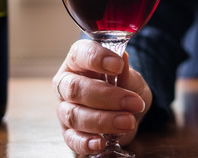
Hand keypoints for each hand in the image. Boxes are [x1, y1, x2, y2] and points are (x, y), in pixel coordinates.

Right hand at [53, 40, 152, 155]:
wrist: (126, 111)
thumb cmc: (124, 86)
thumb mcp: (131, 77)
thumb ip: (126, 72)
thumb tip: (123, 57)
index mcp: (77, 61)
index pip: (80, 54)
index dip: (97, 59)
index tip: (118, 65)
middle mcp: (66, 84)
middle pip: (75, 88)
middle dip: (106, 97)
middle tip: (132, 103)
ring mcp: (64, 109)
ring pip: (74, 115)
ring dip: (103, 121)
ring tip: (128, 122)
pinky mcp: (68, 132)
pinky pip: (72, 139)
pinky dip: (86, 142)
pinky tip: (100, 143)